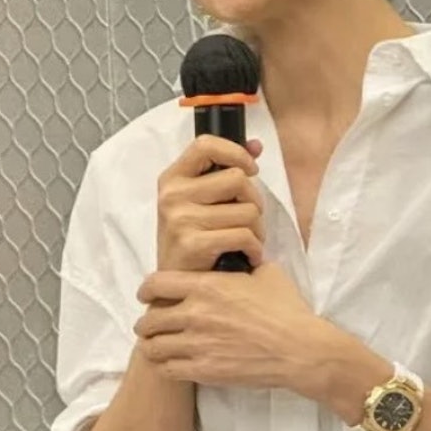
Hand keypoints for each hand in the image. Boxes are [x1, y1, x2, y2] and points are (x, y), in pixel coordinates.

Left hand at [133, 258, 328, 391]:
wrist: (299, 349)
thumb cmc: (286, 309)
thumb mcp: (266, 274)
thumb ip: (242, 265)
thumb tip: (238, 258)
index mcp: (207, 286)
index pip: (156, 284)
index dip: (147, 290)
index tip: (147, 295)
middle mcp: (196, 314)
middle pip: (149, 319)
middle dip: (146, 322)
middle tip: (151, 324)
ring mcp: (198, 345)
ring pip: (153, 347)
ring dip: (152, 345)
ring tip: (156, 345)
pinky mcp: (204, 370)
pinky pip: (167, 369)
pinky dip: (164, 365)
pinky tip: (170, 363)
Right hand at [155, 134, 265, 272]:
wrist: (176, 286)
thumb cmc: (194, 239)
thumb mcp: (200, 201)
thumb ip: (225, 169)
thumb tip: (256, 145)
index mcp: (172, 178)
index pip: (205, 144)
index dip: (235, 152)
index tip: (250, 169)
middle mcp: (172, 195)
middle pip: (237, 179)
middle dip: (253, 200)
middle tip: (249, 219)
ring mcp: (180, 219)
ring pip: (247, 210)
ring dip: (257, 229)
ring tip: (247, 241)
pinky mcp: (192, 244)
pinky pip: (244, 235)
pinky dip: (255, 248)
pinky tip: (248, 255)